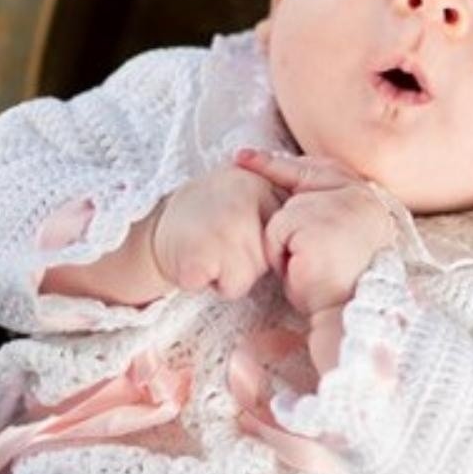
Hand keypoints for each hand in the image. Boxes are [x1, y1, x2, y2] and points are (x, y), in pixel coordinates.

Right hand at [146, 165, 282, 299]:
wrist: (153, 227)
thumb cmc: (208, 215)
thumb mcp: (247, 191)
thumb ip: (279, 200)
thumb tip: (319, 221)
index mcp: (257, 185)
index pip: (285, 233)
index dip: (266, 243)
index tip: (242, 232)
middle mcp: (242, 204)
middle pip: (269, 259)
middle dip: (249, 261)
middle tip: (222, 242)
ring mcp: (221, 230)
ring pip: (248, 278)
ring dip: (230, 275)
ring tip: (210, 252)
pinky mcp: (200, 257)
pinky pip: (225, 288)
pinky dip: (210, 284)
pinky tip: (198, 264)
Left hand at [235, 149, 397, 316]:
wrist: (342, 312)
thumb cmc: (334, 282)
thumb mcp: (330, 235)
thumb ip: (324, 206)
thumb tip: (286, 173)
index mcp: (370, 201)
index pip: (327, 169)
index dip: (288, 162)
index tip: (250, 155)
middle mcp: (361, 198)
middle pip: (305, 175)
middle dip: (272, 170)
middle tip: (242, 159)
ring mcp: (341, 208)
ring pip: (286, 208)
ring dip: (284, 237)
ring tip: (302, 261)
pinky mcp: (316, 223)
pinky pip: (278, 228)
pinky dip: (278, 251)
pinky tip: (298, 266)